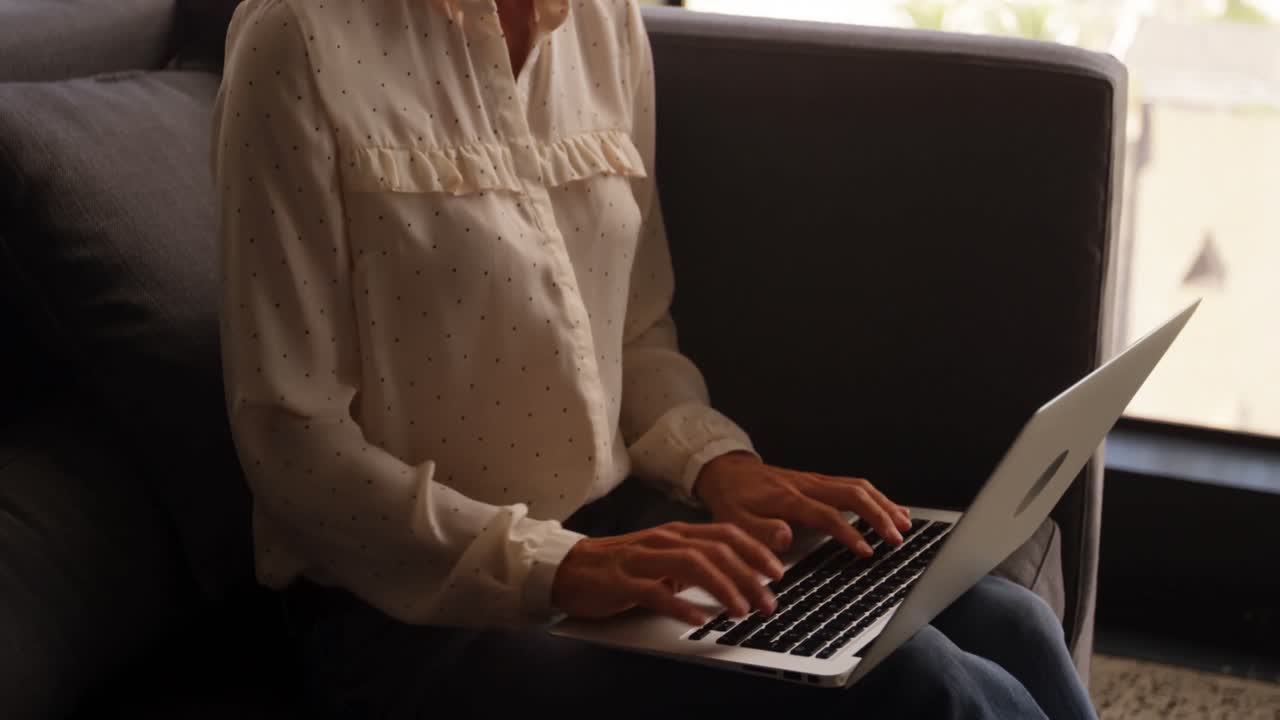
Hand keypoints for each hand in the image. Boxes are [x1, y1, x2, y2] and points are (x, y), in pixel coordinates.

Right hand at [551, 521, 784, 625]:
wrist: (569, 568)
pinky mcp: (622, 581)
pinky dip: (680, 604)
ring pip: (692, 565)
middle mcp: (663, 540)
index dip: (755, 551)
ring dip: (723, 587)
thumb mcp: (663, 560)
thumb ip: (694, 564)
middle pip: (716, 550)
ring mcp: (642, 559)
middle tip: (768, 602)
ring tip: (741, 610)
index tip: (777, 572)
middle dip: (748, 576)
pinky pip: (655, 591)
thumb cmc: (619, 567)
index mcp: (676, 533)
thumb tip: (735, 577)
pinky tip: (697, 617)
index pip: (725, 533)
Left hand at [693, 452, 911, 556]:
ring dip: (883, 504)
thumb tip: (785, 538)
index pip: (825, 514)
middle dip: (878, 515)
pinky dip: (876, 496)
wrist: (726, 472)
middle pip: (851, 493)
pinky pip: (853, 484)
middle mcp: (805, 484)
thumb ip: (758, 531)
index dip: (848, 533)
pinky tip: (891, 509)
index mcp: (786, 497)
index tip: (867, 551)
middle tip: (897, 538)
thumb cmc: (732, 501)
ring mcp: (815, 480)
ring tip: (905, 524)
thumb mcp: (733, 521)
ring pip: (857, 486)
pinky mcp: (819, 480)